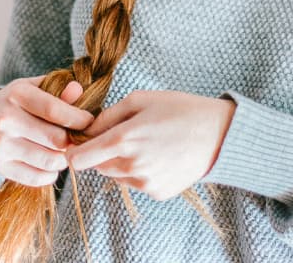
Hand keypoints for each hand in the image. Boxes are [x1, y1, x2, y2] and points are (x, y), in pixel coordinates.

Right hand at [0, 75, 94, 186]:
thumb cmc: (16, 102)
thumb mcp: (34, 88)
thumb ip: (58, 89)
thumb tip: (79, 90)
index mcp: (17, 94)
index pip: (55, 110)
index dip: (79, 119)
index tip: (89, 122)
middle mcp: (6, 120)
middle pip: (56, 139)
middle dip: (73, 141)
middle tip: (78, 139)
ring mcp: (1, 145)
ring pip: (49, 161)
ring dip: (64, 159)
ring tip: (64, 150)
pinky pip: (36, 178)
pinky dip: (50, 174)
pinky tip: (50, 163)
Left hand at [65, 89, 235, 200]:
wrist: (219, 134)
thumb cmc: (179, 109)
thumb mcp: (140, 99)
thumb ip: (107, 116)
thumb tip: (86, 129)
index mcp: (123, 140)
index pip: (79, 159)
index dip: (74, 151)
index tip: (77, 143)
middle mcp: (131, 167)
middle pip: (97, 166)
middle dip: (100, 153)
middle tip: (122, 135)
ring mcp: (145, 183)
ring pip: (116, 175)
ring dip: (120, 162)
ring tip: (146, 143)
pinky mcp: (157, 193)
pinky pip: (135, 183)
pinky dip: (139, 171)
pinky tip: (158, 155)